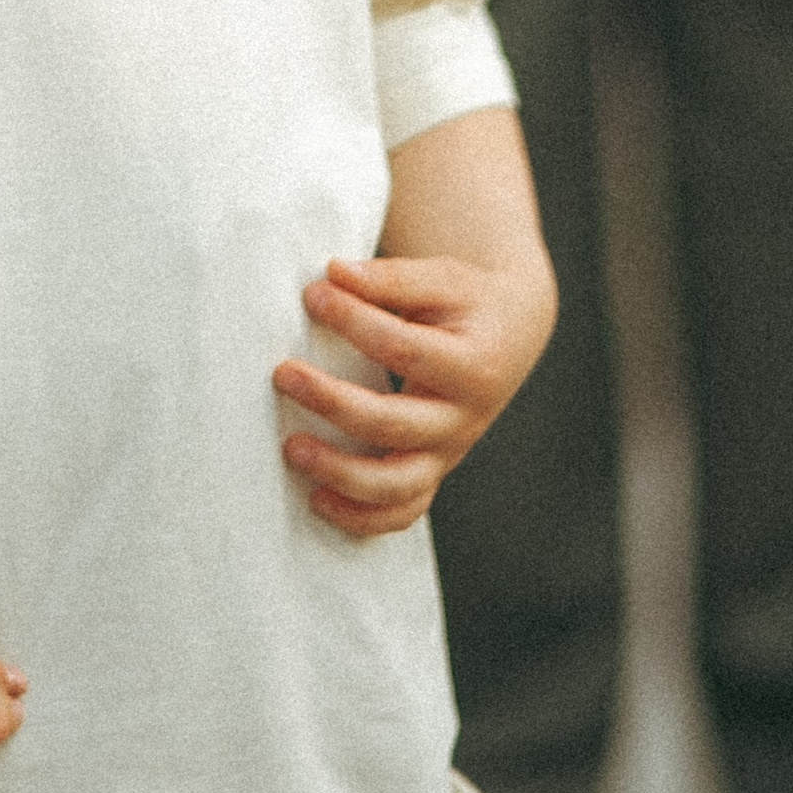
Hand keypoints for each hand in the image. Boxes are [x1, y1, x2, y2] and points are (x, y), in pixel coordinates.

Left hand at [274, 245, 554, 541]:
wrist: (510, 334)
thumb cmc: (468, 301)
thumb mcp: (443, 278)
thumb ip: (391, 279)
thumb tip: (333, 274)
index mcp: (473, 365)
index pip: (404, 349)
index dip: (354, 321)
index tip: (313, 294)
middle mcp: (464, 419)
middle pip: (394, 424)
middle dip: (333, 402)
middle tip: (282, 373)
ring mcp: (448, 453)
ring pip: (398, 485)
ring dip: (340, 473)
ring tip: (291, 448)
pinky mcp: (433, 471)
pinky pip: (401, 512)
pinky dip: (360, 518)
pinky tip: (316, 499)